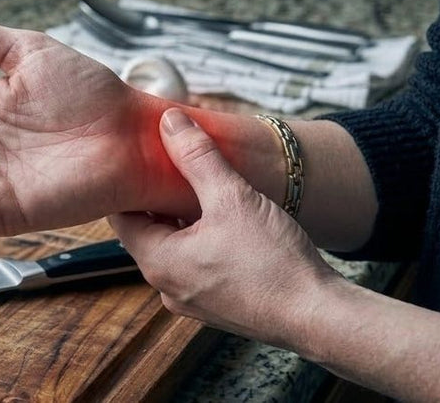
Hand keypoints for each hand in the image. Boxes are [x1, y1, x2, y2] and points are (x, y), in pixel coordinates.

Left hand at [108, 108, 342, 347]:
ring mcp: (191, 301)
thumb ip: (197, 157)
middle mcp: (167, 287)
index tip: (140, 157)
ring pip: (175, 248)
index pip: (122, 216)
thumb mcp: (232, 198)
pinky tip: (227, 221)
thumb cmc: (273, 262)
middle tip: (172, 164)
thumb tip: (170, 122)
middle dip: (159, 198)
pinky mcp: (217, 306)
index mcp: (158, 262)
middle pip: (148, 231)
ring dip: (183, 219)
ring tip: (202, 187)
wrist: (317, 316)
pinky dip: (202, 240)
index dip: (129, 183)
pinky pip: (197, 265)